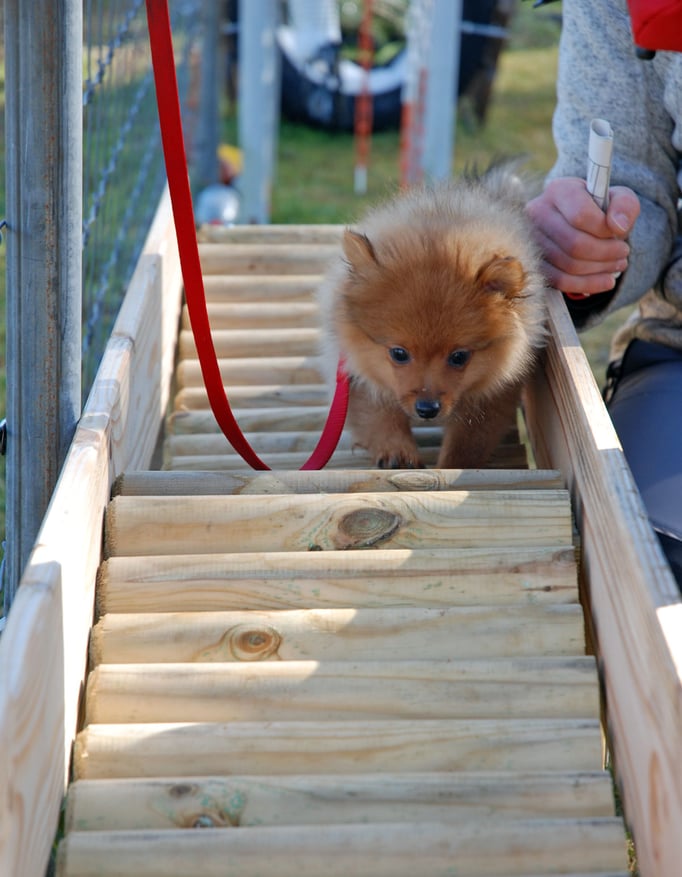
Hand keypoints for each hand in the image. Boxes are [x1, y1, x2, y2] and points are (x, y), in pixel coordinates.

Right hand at [525, 177, 639, 295]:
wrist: (579, 225)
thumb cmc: (599, 210)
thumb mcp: (618, 199)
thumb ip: (625, 206)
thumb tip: (618, 226)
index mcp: (559, 191)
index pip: (580, 215)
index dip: (604, 229)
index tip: (619, 233)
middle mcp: (538, 213)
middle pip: (574, 243)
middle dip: (606, 253)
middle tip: (623, 253)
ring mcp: (531, 241)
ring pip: (569, 265)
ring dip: (600, 269)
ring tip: (617, 265)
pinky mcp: (533, 263)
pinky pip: (560, 281)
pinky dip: (587, 284)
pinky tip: (605, 282)